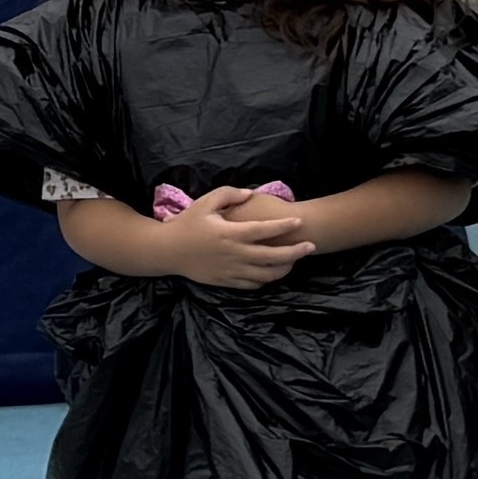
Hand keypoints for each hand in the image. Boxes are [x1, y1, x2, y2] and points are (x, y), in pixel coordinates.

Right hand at [168, 187, 313, 288]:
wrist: (166, 251)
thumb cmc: (186, 224)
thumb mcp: (204, 203)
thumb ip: (228, 195)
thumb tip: (250, 194)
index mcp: (230, 233)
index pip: (264, 230)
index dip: (284, 226)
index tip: (299, 221)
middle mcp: (234, 254)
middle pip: (272, 256)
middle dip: (295, 251)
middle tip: (311, 246)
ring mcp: (230, 270)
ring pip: (265, 274)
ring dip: (284, 268)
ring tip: (294, 261)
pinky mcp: (225, 281)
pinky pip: (251, 285)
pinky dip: (265, 280)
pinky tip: (271, 273)